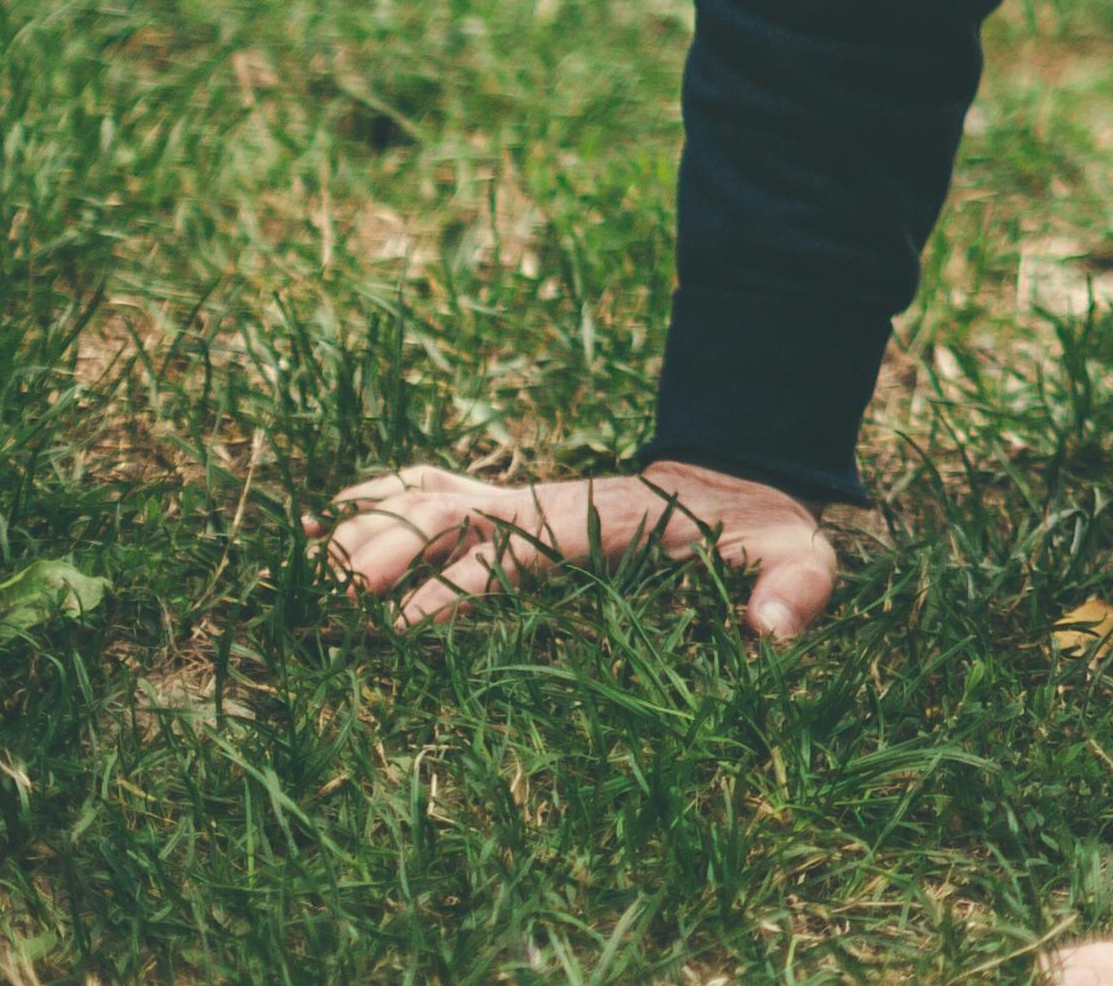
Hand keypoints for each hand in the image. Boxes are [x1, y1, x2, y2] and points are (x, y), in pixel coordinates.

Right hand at [317, 457, 835, 637]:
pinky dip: (383, 499)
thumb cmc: (764, 528)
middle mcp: (553, 502)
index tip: (407, 623)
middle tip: (339, 591)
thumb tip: (772, 632)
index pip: (519, 543)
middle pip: (460, 511)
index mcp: (604, 517)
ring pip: (438, 498)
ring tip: (315, 565)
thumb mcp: (797, 552)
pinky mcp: (515, 511)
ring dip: (377, 524)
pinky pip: (441, 494)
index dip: (463, 581)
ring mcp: (529, 502)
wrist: (742, 481)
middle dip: (398, 543)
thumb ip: (794, 586)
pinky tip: (324, 523)